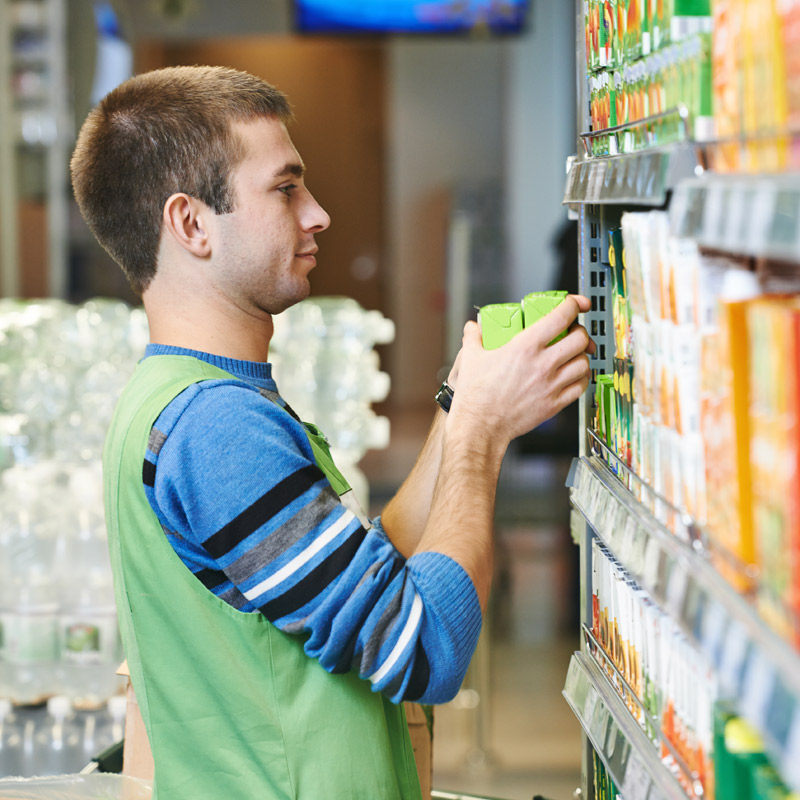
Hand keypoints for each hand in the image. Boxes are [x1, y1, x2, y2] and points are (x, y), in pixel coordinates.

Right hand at [447, 294, 593, 446]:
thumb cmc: (476, 395)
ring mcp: (551, 385)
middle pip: (580, 338)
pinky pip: (580, 387)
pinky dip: (581, 379)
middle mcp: (543, 364)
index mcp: (525, 346)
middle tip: (573, 332)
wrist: (481, 426)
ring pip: (584, 363)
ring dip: (582, 355)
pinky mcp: (554, 404)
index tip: (576, 304)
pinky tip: (573, 376)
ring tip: (573, 355)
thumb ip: (474, 337)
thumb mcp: (471, 358)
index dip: (574, 305)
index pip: (561, 316)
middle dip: (580, 331)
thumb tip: (473, 328)